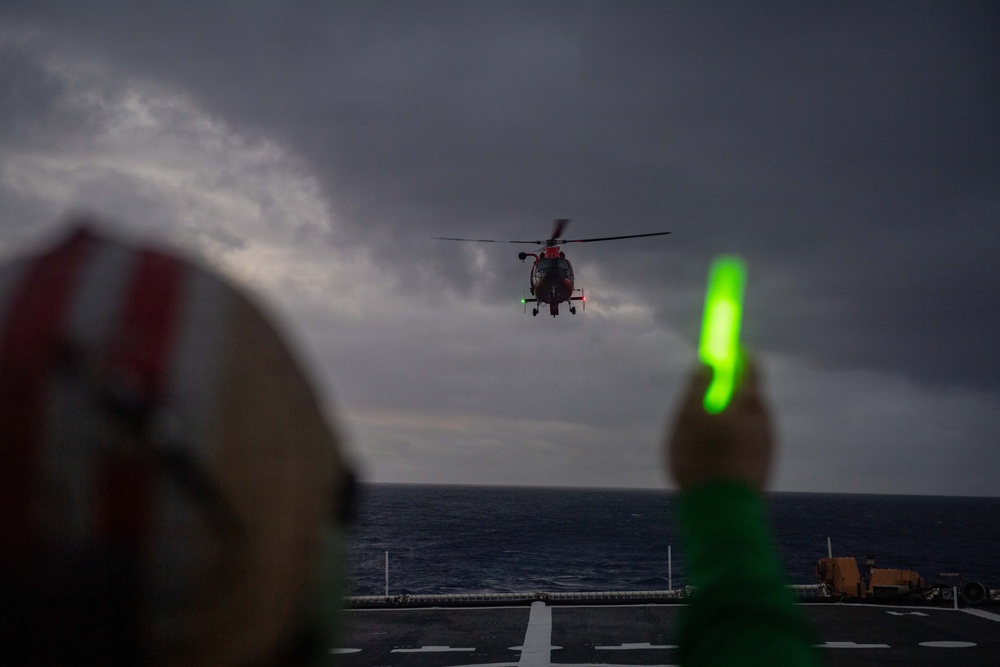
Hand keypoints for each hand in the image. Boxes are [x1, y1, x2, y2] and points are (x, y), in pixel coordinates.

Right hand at [667, 357, 772, 491]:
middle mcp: (764, 419)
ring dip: (735, 412)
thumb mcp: (687, 420)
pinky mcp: (765, 462)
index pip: (749, 366)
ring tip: (708, 428)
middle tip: (709, 393)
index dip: (737, 354)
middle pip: (751, 392)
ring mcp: (768, 442)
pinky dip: (737, 432)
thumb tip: (706, 363)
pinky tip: (719, 447)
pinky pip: (751, 436)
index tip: (723, 351)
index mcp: (747, 403)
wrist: (723, 512)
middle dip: (734, 386)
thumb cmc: (700, 461)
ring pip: (752, 416)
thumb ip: (697, 388)